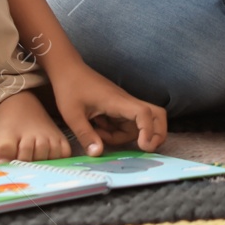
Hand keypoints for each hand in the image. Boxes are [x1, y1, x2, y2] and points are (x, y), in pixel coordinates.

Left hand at [47, 62, 166, 154]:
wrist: (67, 69)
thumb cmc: (69, 88)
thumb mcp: (72, 115)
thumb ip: (85, 135)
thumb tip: (98, 154)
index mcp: (117, 101)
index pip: (144, 113)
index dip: (149, 130)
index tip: (144, 146)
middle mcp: (125, 102)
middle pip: (155, 114)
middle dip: (156, 133)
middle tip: (145, 148)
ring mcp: (123, 104)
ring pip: (137, 125)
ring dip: (124, 136)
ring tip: (99, 133)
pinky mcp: (117, 107)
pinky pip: (125, 124)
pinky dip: (116, 132)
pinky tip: (98, 128)